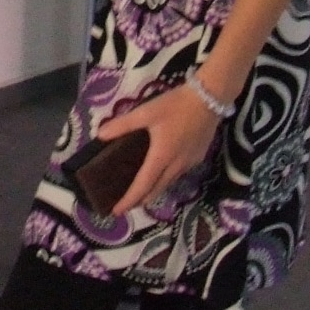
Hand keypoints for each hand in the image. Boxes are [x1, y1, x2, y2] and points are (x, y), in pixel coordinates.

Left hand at [96, 83, 226, 217]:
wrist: (210, 98)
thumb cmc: (176, 105)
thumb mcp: (146, 112)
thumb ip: (122, 125)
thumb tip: (100, 135)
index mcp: (161, 157)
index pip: (142, 186)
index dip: (129, 200)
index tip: (116, 211)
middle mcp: (177, 166)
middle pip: (157, 190)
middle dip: (140, 200)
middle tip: (126, 205)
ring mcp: (190, 163)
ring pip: (169, 183)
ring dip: (155, 191)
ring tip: (141, 192)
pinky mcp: (199, 157)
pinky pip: (180, 174)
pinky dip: (167, 180)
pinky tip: (162, 173)